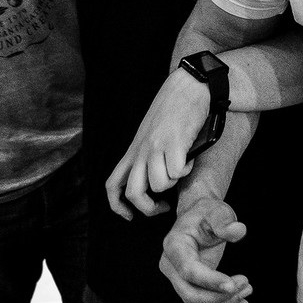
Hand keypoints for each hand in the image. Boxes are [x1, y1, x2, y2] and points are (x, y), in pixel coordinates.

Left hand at [105, 68, 209, 218]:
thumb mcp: (150, 134)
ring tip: (181, 169)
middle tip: (164, 205)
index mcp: (133, 150)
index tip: (131, 215)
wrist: (188, 86)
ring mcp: (157, 146)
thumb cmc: (173, 109)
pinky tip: (190, 158)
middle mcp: (141, 151)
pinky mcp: (174, 142)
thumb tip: (154, 180)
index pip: (112, 185)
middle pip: (134, 192)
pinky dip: (187, 170)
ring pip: (159, 184)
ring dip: (174, 182)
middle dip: (149, 207)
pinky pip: (177, 171)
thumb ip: (147, 154)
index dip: (117, 206)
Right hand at [159, 197, 251, 302]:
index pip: (189, 271)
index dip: (210, 281)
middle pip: (190, 294)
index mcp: (174, 245)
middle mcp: (171, 266)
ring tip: (247, 290)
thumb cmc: (208, 213)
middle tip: (246, 285)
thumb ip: (225, 220)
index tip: (233, 284)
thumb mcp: (217, 210)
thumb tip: (238, 231)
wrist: (200, 218)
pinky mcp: (189, 286)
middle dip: (219, 296)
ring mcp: (178, 278)